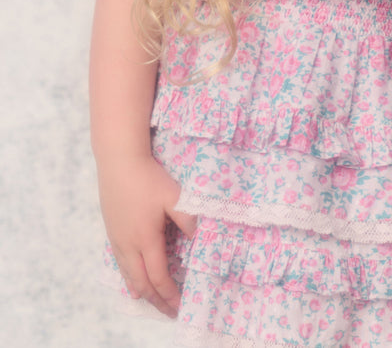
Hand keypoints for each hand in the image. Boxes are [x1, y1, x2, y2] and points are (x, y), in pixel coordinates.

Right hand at [98, 153, 196, 316]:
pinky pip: (121, 265)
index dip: (169, 294)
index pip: (158, 276)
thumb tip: (197, 239)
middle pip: (142, 283)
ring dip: (143, 292)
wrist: (119, 161)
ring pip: (129, 276)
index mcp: (146, 239)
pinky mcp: (112, 232)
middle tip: (170, 311)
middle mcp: (129, 245)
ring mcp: (118, 240)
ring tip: (154, 303)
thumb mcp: (174, 196)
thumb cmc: (148, 177)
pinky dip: (130, 280)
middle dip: (157, 300)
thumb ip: (186, 219)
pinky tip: (133, 284)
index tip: (179, 305)